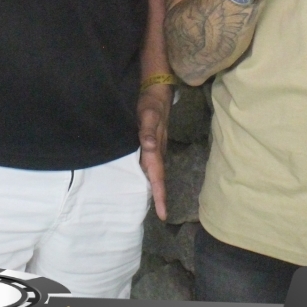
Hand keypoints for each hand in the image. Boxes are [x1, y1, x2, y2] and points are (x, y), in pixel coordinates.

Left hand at [137, 84, 170, 220]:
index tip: (162, 215)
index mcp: (155, 149)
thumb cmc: (151, 103)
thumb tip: (149, 147)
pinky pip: (150, 164)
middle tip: (160, 215)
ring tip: (153, 205)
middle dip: (159, 197)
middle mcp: (156, 152)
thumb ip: (147, 130)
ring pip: (154, 173)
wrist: (157, 91)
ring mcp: (154, 148)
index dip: (160, 196)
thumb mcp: (148, 113)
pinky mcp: (150, 144)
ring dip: (154, 188)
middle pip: (158, 179)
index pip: (158, 177)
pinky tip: (143, 180)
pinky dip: (149, 175)